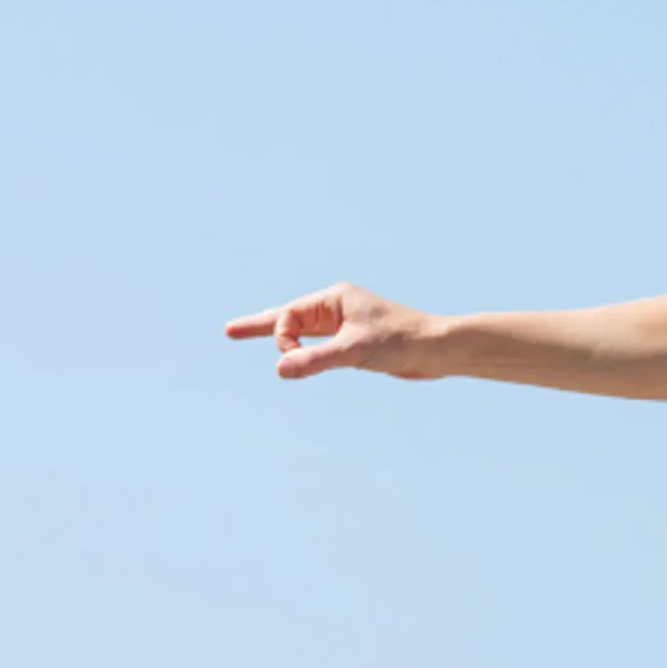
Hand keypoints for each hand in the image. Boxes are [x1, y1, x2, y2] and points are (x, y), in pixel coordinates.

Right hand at [221, 283, 443, 379]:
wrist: (438, 349)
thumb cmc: (402, 341)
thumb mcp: (355, 351)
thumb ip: (316, 360)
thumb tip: (279, 369)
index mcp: (335, 298)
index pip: (290, 316)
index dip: (283, 339)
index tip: (291, 361)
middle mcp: (336, 308)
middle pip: (289, 318)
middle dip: (260, 325)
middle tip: (228, 331)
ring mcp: (345, 326)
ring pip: (303, 333)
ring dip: (280, 339)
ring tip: (246, 335)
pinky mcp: (354, 344)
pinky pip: (319, 347)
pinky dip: (302, 352)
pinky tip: (293, 357)